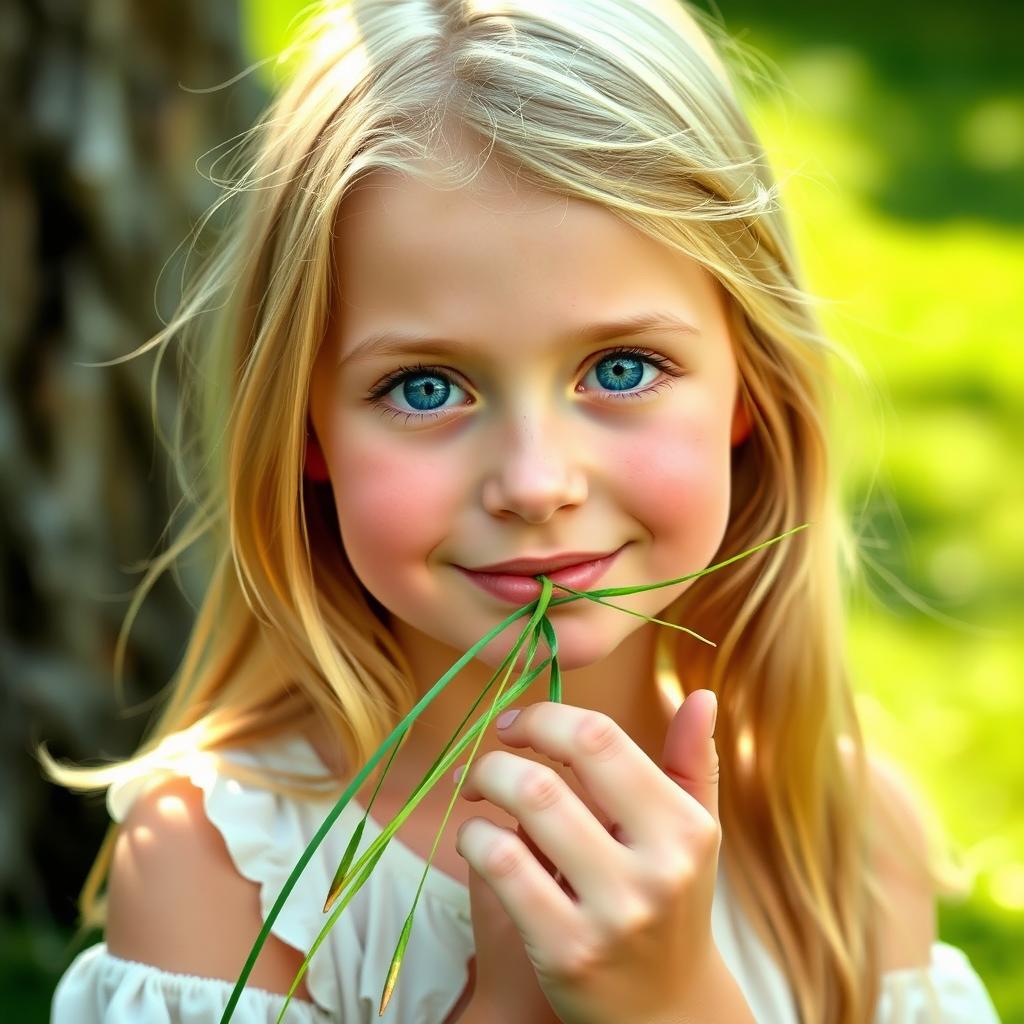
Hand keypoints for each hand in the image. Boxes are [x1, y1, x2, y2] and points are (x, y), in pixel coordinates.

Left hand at [453, 690, 722, 1023]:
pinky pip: (501, 866)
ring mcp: (613, 914)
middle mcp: (657, 868)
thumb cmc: (672, 903)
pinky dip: (474, 837)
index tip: (516, 724)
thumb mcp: (693, 836)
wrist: (666, 1014)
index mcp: (685, 826)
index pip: (599, 738)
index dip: (544, 716)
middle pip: (551, 775)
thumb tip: (703, 697)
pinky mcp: (568, 952)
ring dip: (484, 786)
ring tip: (473, 792)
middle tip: (486, 760)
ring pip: (526, 811)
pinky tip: (475, 838)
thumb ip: (692, 764)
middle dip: (500, 755)